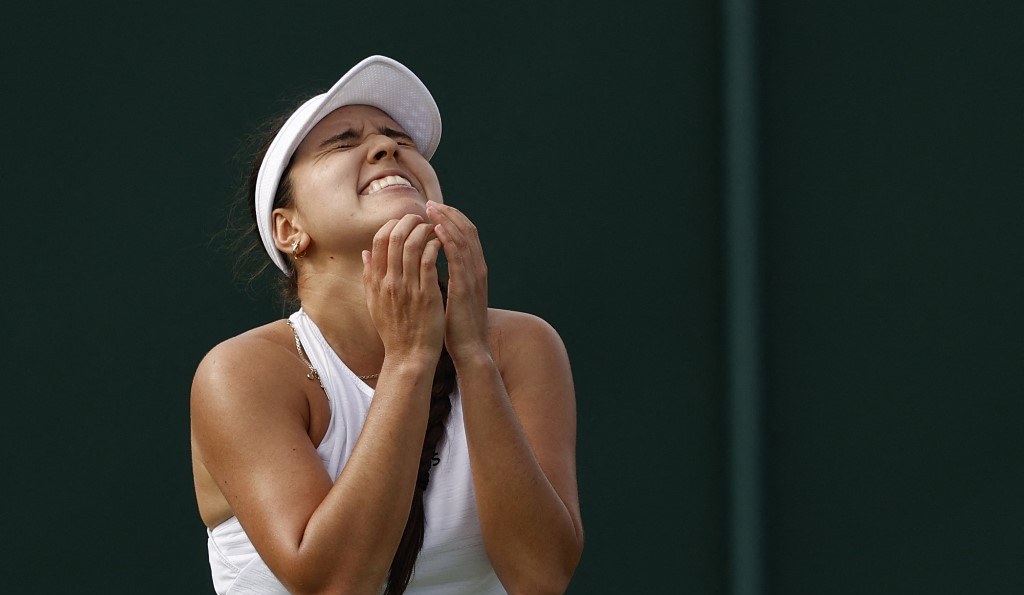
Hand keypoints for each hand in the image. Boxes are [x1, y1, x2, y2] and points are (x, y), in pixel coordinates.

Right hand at [362, 213, 444, 359]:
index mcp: (376, 282)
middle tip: (421, 218)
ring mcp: (407, 287)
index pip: (379, 241)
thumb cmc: (395, 329)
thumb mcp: (374, 303)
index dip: (392, 225)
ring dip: (424, 231)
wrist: (409, 355)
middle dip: (409, 221)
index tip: (404, 222)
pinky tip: (440, 243)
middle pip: (395, 238)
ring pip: (412, 245)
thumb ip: (369, 276)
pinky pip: (428, 261)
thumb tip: (365, 252)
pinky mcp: (426, 294)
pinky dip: (434, 246)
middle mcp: (389, 282)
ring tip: (433, 228)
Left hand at [425, 201, 490, 363]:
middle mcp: (478, 269)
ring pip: (464, 239)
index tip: (434, 210)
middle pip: (467, 231)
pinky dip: (449, 239)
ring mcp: (474, 277)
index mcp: (475, 271)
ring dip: (447, 221)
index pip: (466, 236)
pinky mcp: (466, 286)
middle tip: (431, 203)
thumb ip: (447, 278)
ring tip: (431, 209)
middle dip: (449, 214)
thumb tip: (430, 266)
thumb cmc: (457, 326)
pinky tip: (437, 229)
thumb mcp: (453, 297)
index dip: (452, 220)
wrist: (470, 349)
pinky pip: (459, 256)